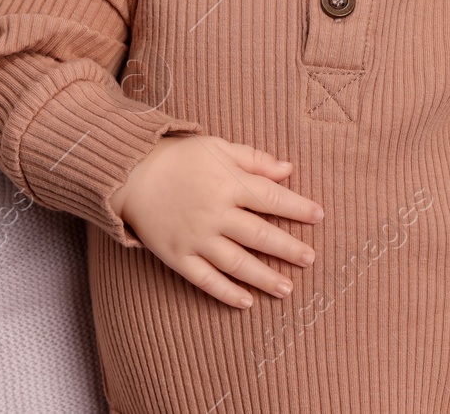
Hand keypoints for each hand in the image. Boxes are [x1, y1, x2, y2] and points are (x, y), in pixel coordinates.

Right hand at [108, 133, 323, 309]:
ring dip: (265, 277)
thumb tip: (289, 169)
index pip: (271, 198)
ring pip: (238, 263)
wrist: (130, 173)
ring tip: (287, 288)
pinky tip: (247, 301)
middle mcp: (215, 214)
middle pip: (260, 235)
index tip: (319, 216)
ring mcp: (197, 238)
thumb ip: (254, 159)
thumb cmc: (178, 157)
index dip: (298, 208)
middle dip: (289, 248)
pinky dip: (227, 293)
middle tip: (310, 258)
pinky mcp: (178, 256)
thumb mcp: (217, 147)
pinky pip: (206, 280)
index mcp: (228, 184)